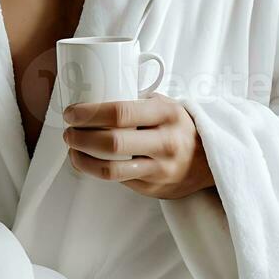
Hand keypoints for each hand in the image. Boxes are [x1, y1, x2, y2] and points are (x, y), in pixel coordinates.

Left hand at [62, 93, 215, 199]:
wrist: (209, 159)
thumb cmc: (178, 125)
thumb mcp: (166, 104)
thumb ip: (137, 100)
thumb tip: (93, 90)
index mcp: (166, 113)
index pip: (120, 112)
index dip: (89, 113)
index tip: (72, 112)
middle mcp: (165, 142)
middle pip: (112, 142)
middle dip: (81, 137)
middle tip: (69, 131)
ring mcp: (160, 169)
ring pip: (110, 169)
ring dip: (82, 159)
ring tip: (73, 149)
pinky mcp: (153, 188)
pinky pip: (118, 180)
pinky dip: (95, 170)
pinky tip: (86, 161)